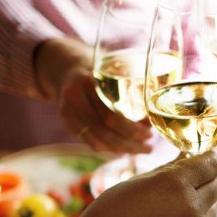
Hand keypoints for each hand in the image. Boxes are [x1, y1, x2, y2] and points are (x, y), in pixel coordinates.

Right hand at [35, 38, 152, 153]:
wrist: (66, 67)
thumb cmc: (100, 68)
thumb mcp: (115, 68)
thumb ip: (133, 86)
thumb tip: (151, 116)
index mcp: (89, 83)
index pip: (111, 115)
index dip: (132, 129)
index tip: (149, 132)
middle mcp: (75, 98)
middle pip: (104, 131)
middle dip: (130, 142)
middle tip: (148, 146)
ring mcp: (67, 112)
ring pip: (96, 140)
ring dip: (121, 149)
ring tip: (141, 149)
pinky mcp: (66, 122)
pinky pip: (89, 141)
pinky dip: (108, 148)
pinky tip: (124, 149)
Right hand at [67, 152, 216, 216]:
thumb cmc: (112, 211)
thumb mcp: (140, 181)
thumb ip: (169, 168)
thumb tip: (187, 156)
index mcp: (176, 183)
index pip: (211, 164)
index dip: (210, 159)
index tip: (205, 157)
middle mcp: (191, 206)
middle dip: (208, 178)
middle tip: (195, 177)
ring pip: (213, 207)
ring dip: (204, 200)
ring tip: (181, 200)